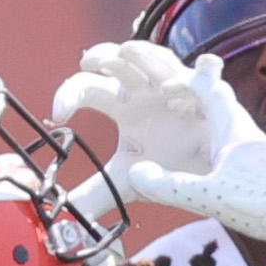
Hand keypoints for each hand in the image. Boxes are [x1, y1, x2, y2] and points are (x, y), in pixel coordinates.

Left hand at [53, 42, 218, 188]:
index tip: (58, 115)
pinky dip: (203, 69)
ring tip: (127, 51)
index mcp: (123, 105)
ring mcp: (177, 86)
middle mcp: (146, 90)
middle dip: (103, 55)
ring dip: (144, 53)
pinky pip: (208, 74)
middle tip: (87, 61)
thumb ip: (94, 194)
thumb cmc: (168, 167)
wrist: (207, 178)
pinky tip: (195, 72)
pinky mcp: (208, 93)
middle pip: (120, 61)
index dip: (69, 95)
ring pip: (158, 58)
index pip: (88, 88)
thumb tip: (63, 215)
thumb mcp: (127, 182)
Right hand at [123, 62, 265, 246]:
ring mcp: (261, 153)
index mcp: (232, 129)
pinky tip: (216, 167)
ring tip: (190, 133)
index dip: (183, 83)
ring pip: (231, 126)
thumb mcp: (208, 196)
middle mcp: (248, 134)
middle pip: (221, 103)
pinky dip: (220, 148)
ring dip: (209, 123)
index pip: (207, 89)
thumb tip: (136, 174)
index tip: (162, 90)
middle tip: (173, 103)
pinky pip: (239, 149)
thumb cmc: (263, 202)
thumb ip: (169, 186)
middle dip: (196, 98)